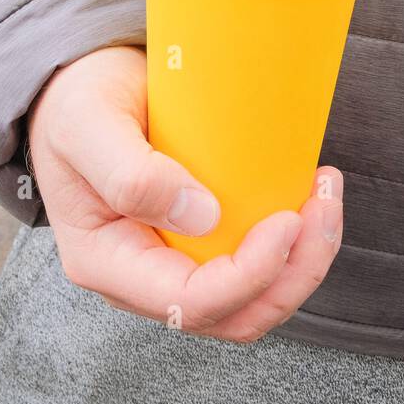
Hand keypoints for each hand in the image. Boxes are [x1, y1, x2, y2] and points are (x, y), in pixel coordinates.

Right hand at [26, 45, 343, 341]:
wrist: (82, 88)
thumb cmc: (78, 104)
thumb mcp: (88, 125)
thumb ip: (131, 174)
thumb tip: (202, 217)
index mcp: (108, 263)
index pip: (191, 303)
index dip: (251, 274)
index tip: (288, 219)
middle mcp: (146, 280)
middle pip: (238, 315)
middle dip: (296, 272)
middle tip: (325, 204)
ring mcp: (181, 266)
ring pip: (260, 299)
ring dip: (307, 257)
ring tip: (326, 192)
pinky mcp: (209, 245)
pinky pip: (264, 266)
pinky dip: (299, 240)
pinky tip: (312, 193)